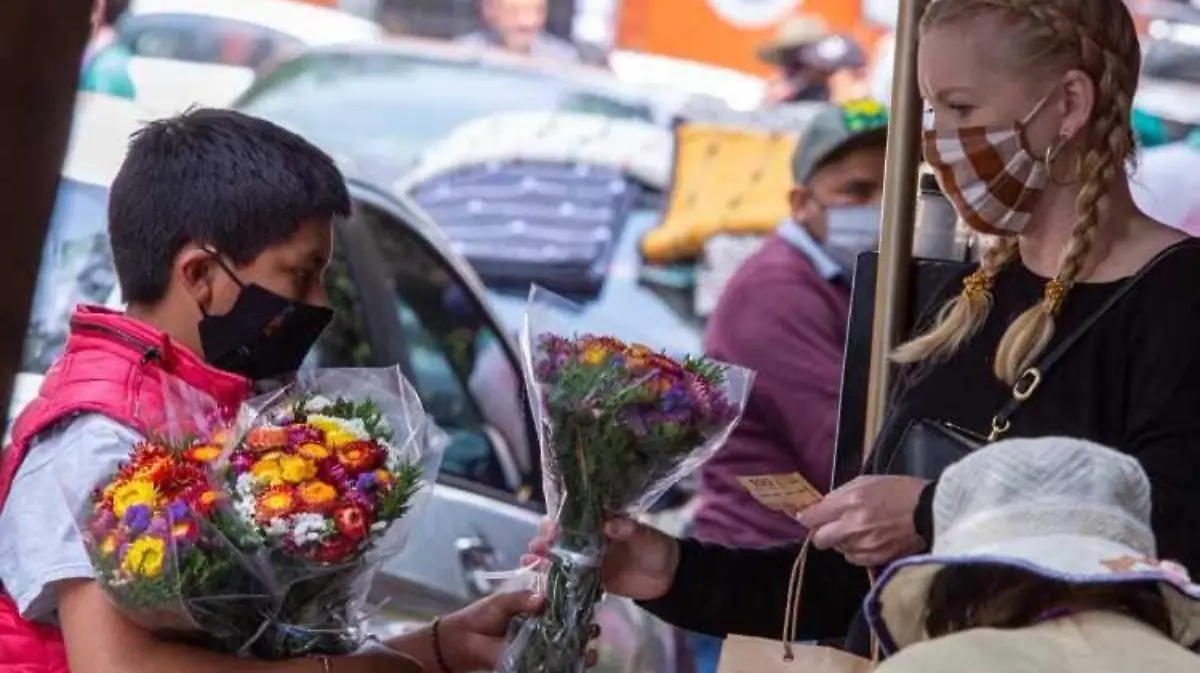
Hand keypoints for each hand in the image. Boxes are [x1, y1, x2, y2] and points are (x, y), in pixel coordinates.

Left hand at [434, 590, 600, 671]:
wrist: (462, 640)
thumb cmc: (482, 615)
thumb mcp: (503, 601)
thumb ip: (522, 599)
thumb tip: (542, 600)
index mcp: (536, 608)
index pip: (562, 605)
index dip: (577, 605)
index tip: (591, 603)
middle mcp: (541, 627)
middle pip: (569, 627)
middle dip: (585, 628)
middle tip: (595, 629)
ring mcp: (538, 645)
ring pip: (565, 646)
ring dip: (581, 647)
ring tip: (592, 647)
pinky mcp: (532, 662)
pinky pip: (552, 663)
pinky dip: (567, 663)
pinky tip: (581, 662)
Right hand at [522, 517, 679, 600]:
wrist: (666, 579)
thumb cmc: (657, 549)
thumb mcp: (646, 536)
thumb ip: (629, 530)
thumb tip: (610, 524)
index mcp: (603, 522)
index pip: (577, 516)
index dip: (561, 519)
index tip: (550, 525)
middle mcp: (591, 538)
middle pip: (563, 535)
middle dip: (547, 538)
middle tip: (538, 544)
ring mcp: (588, 558)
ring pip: (561, 554)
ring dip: (544, 555)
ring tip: (530, 558)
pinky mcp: (589, 577)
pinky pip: (568, 575)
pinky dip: (551, 574)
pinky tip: (535, 574)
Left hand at [795, 475, 928, 566]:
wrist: (930, 512)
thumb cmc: (899, 491)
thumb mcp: (867, 482)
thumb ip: (841, 495)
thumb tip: (823, 507)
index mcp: (849, 502)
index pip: (812, 516)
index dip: (807, 517)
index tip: (807, 517)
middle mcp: (852, 526)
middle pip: (819, 539)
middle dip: (822, 533)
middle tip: (832, 526)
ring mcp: (863, 545)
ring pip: (838, 550)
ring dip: (842, 542)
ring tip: (859, 532)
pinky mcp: (875, 559)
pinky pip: (854, 559)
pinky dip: (857, 551)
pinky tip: (869, 541)